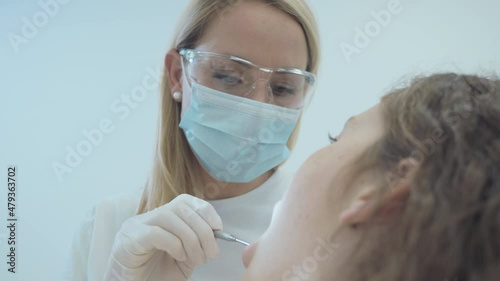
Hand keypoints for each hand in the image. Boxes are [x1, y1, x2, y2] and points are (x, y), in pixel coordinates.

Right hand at [103, 194, 222, 280]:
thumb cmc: (155, 276)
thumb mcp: (184, 257)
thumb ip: (197, 243)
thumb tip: (216, 233)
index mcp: (162, 217)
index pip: (185, 201)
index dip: (205, 211)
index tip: (218, 229)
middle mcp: (148, 216)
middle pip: (181, 208)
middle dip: (203, 231)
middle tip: (212, 253)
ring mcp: (136, 225)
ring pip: (170, 217)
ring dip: (191, 239)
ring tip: (197, 259)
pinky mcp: (129, 237)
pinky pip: (156, 233)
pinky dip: (174, 244)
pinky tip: (179, 257)